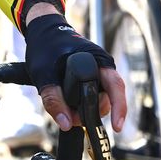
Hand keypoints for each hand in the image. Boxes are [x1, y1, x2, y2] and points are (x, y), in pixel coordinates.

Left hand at [22, 12, 124, 133]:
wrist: (42, 32)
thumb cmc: (45, 46)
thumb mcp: (43, 73)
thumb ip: (53, 99)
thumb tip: (66, 124)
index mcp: (98, 59)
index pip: (115, 87)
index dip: (118, 108)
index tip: (117, 127)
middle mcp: (102, 67)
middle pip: (107, 99)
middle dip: (92, 113)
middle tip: (71, 118)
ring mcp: (96, 75)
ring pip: (98, 101)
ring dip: (84, 111)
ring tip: (65, 110)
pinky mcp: (88, 81)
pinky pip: (91, 99)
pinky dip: (80, 107)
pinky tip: (68, 108)